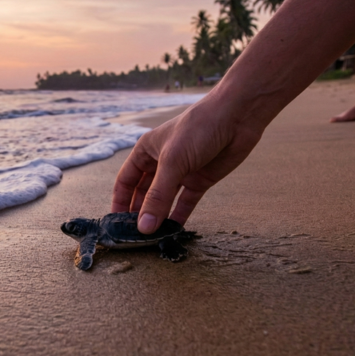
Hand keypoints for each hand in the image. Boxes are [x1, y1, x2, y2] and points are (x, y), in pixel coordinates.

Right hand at [111, 93, 266, 232]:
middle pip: (143, 193)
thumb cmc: (199, 128)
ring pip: (164, 200)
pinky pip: (185, 202)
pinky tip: (173, 231)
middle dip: (139, 214)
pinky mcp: (200, 180)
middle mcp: (161, 162)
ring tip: (152, 239)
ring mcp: (182, 172)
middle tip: (134, 237)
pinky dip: (179, 216)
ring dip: (158, 217)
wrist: (238, 116)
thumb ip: (158, 196)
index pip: (126, 181)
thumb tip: (144, 227)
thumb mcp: (173, 162)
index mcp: (147, 151)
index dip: (120, 201)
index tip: (116, 224)